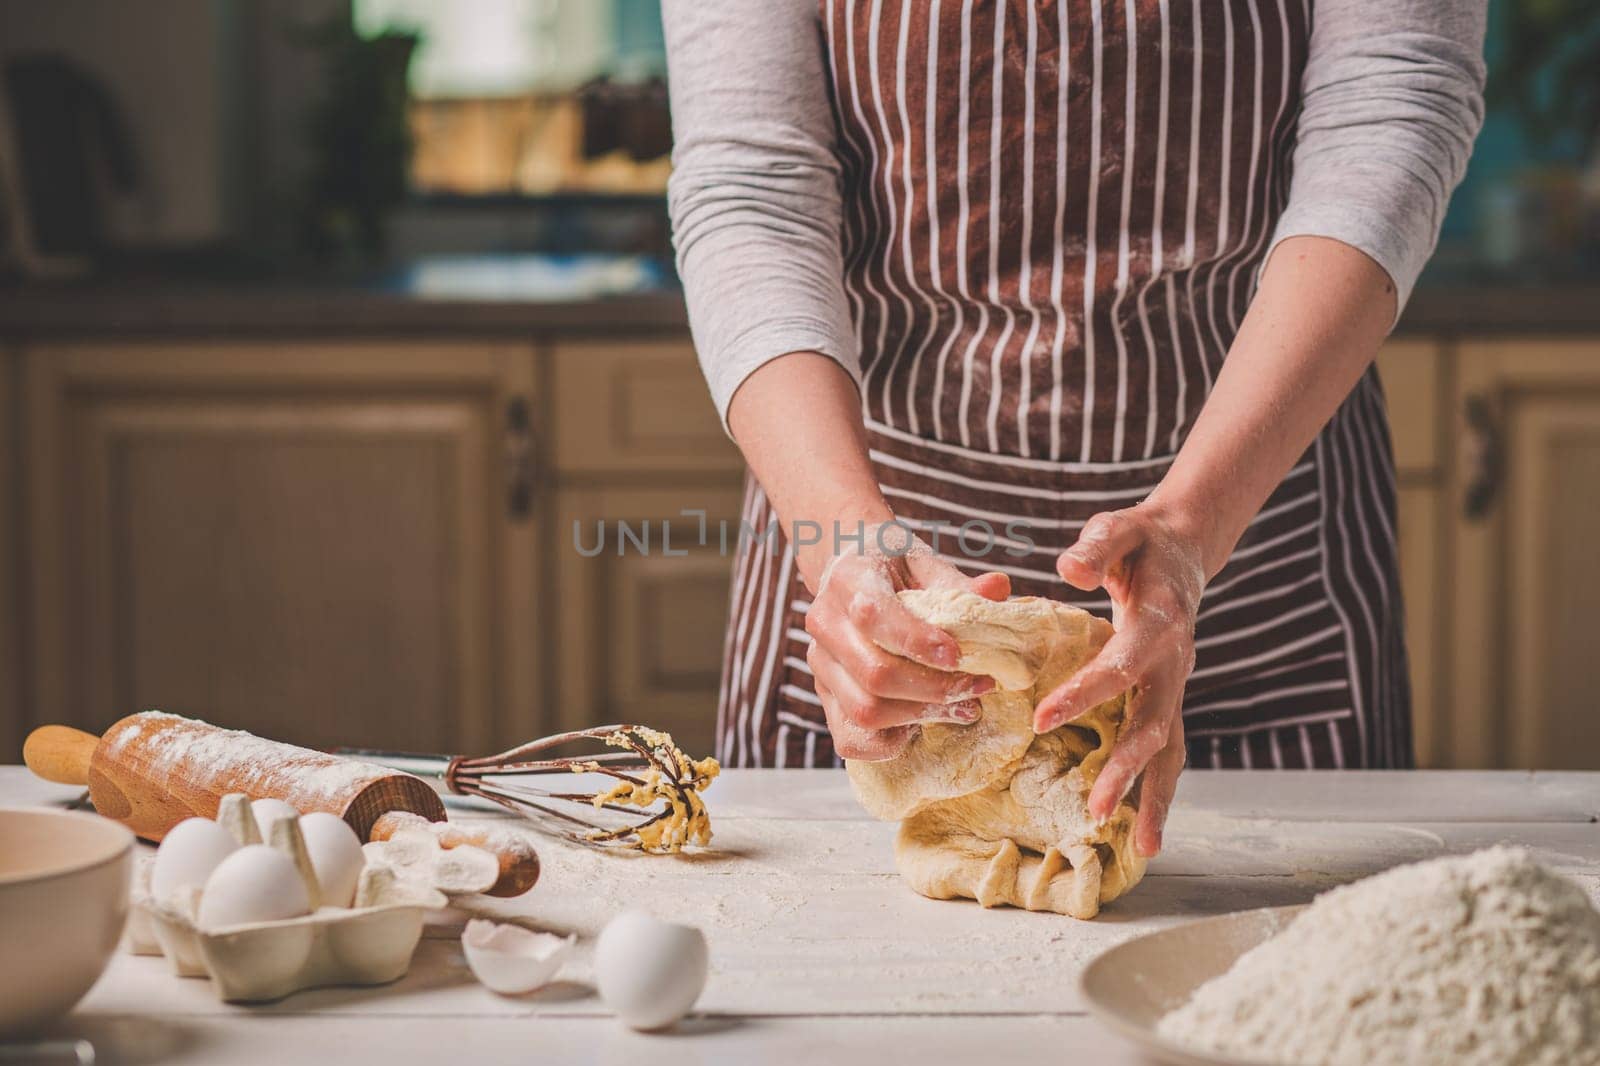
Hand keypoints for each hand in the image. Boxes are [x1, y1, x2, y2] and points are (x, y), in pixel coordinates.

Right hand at [805, 523, 1011, 760]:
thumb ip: (958, 583)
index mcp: (847, 579)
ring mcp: (820, 663)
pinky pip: (850, 738)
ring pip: (864, 710)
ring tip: (962, 707)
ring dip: (920, 715)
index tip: (958, 656)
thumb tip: (998, 589)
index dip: (917, 642)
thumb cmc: (893, 566)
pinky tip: (921, 724)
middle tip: (978, 687)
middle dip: (933, 689)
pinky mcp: (824, 694)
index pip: (873, 615)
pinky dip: (890, 742)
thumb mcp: (925, 562)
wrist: (851, 571)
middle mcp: (825, 623)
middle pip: (874, 674)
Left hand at [1035, 504, 1204, 856]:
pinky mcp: (1169, 701)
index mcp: (1159, 624)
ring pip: (1171, 750)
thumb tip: (1068, 570)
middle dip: (1126, 769)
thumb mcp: (1118, 530)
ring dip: (1155, 797)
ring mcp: (1176, 688)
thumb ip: (1096, 546)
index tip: (1042, 718)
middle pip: (1154, 724)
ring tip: (1143, 847)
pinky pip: (1166, 751)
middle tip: (1094, 807)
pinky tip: (1142, 832)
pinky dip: (1157, 791)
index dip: (1085, 693)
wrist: (1182, 552)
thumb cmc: (1139, 543)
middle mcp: (1174, 664)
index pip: (1120, 666)